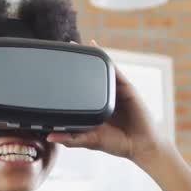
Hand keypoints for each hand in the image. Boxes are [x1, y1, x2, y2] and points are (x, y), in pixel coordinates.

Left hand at [45, 47, 169, 166]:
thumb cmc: (118, 144)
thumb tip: (49, 137)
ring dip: (88, 56)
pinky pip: (113, 69)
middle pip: (88, 76)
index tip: (51, 72)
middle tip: (60, 52)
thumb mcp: (90, 140)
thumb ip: (71, 138)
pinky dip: (104, 57)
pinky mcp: (125, 87)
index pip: (78, 91)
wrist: (140, 145)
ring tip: (72, 45)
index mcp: (94, 108)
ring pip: (99, 70)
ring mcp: (115, 90)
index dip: (67, 81)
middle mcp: (104, 97)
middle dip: (76, 63)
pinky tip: (94, 46)